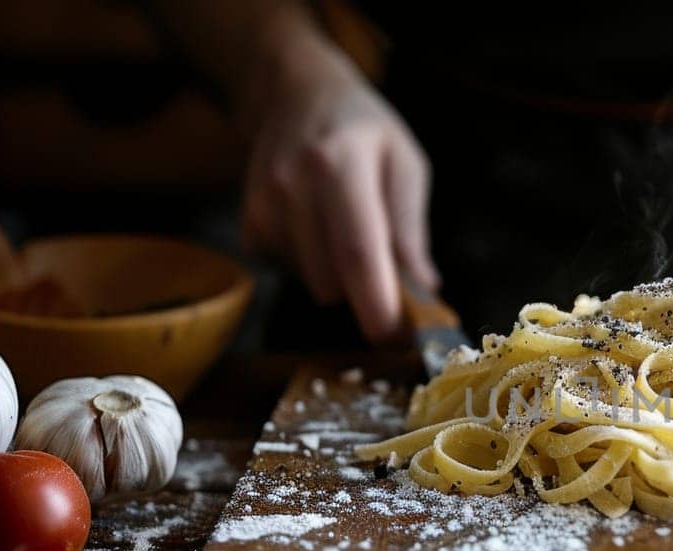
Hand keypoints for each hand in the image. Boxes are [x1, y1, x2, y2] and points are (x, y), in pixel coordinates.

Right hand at [240, 48, 436, 341]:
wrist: (296, 93)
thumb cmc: (364, 130)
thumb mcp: (405, 164)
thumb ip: (410, 230)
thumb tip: (424, 290)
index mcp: (340, 164)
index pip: (357, 251)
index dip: (376, 302)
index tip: (397, 336)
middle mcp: (292, 184)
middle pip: (332, 278)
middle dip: (367, 291)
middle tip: (393, 277)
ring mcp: (262, 204)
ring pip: (312, 281)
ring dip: (340, 276)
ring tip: (349, 228)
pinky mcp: (248, 221)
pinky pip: (288, 272)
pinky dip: (311, 265)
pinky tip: (318, 226)